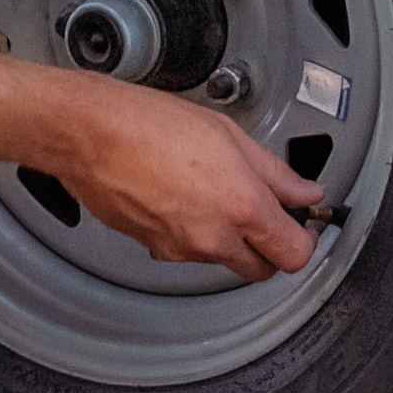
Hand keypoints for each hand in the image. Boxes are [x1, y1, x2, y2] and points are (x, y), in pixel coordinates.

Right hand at [43, 77, 322, 283]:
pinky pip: (186, 250)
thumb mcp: (228, 134)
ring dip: (228, 237)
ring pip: (222, 259)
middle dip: (268, 246)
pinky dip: (193, 232)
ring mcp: (180, 249)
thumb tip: (304, 191)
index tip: (302, 223)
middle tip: (264, 211)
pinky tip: (182, 195)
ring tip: (212, 189)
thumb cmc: (149, 123)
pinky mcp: (153, 248)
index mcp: (242, 207)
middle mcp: (213, 239)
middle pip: (261, 269)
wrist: (89, 134)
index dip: (304, 240)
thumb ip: (274, 172)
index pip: (294, 255)